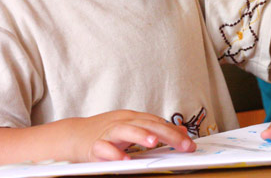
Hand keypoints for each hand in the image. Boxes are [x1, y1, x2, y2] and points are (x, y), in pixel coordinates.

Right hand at [74, 110, 195, 161]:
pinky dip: (113, 154)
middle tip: (183, 145)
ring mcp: (108, 133)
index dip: (174, 132)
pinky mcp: (93, 146)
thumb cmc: (107, 133)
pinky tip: (123, 160)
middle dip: (167, 135)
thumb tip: (181, 132)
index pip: (157, 122)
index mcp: (133, 118)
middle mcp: (123, 122)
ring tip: (153, 142)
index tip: (189, 144)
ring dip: (139, 135)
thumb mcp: (133, 127)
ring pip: (125, 130)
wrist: (73, 135)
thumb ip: (155, 129)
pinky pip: (103, 149)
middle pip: (147, 124)